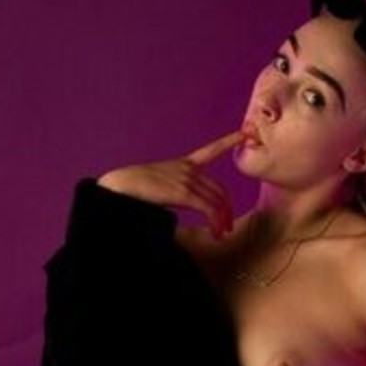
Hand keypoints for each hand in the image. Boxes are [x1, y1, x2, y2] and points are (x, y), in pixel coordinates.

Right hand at [96, 133, 242, 235]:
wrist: (120, 187)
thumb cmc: (134, 190)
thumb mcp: (159, 185)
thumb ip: (176, 190)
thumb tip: (182, 205)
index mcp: (183, 163)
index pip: (211, 150)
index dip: (230, 140)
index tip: (246, 132)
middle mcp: (188, 169)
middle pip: (219, 188)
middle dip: (226, 208)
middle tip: (226, 225)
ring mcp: (187, 179)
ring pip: (216, 201)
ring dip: (222, 219)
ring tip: (220, 233)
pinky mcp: (184, 193)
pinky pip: (209, 209)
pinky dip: (215, 222)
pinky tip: (215, 232)